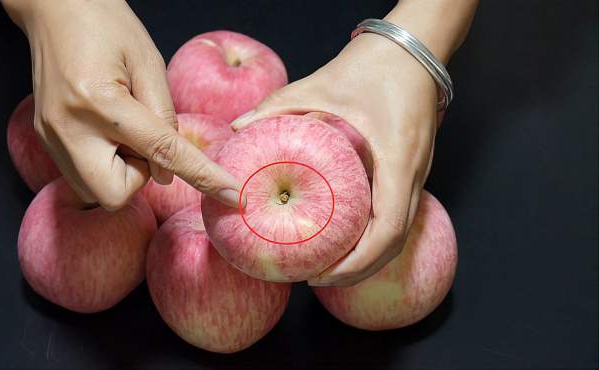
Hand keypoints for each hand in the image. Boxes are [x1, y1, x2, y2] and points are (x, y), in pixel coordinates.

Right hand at [2, 0, 240, 209]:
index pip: (161, 152)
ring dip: (121, 171)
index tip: (231, 196)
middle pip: (115, 194)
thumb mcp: (149, 62)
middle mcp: (68, 127)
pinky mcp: (45, 138)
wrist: (54, 8)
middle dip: (138, 177)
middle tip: (142, 138)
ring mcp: (51, 137)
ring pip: (97, 191)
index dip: (202, 176)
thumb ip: (164, 118)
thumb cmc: (107, 26)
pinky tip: (106, 130)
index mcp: (100, 102)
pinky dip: (105, 163)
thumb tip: (167, 172)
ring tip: (122, 128)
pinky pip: (83, 175)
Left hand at [230, 0, 475, 285]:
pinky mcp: (411, 168)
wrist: (413, 48)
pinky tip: (343, 232)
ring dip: (366, 255)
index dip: (356, 262)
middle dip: (358, 269)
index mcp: (397, 159)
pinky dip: (372, 234)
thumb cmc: (374, 66)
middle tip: (316, 277)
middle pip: (395, 244)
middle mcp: (414, 173)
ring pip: (399, 233)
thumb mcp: (320, 85)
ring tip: (328, 264)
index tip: (321, 273)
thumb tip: (237, 128)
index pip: (387, 231)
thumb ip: (278, 106)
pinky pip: (396, 213)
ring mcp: (417, 173)